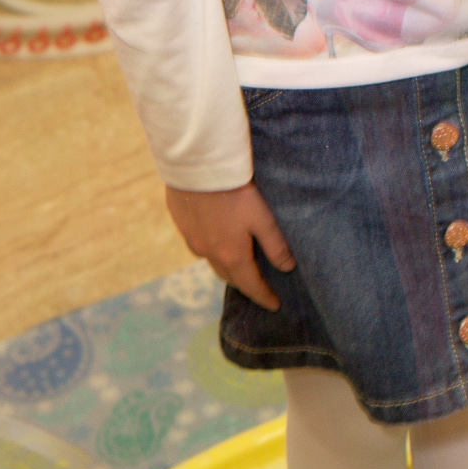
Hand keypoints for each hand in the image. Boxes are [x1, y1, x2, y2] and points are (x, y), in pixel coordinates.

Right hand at [165, 180, 294, 309]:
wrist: (196, 163)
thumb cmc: (234, 190)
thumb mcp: (262, 217)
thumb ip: (275, 244)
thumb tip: (287, 267)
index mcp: (231, 254)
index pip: (250, 284)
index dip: (263, 296)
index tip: (274, 305)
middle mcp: (208, 252)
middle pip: (229, 276)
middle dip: (244, 283)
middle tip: (257, 284)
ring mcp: (191, 238)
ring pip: (211, 260)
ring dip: (225, 265)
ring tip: (236, 261)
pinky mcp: (180, 221)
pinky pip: (197, 242)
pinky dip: (209, 246)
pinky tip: (214, 234)